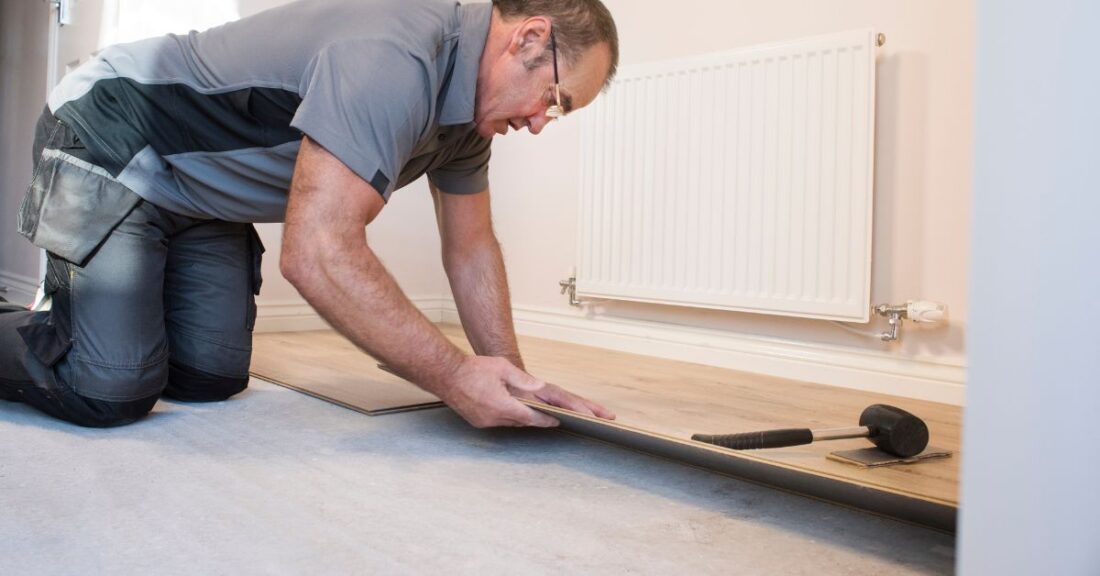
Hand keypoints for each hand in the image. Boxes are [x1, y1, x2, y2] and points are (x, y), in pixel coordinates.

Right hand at [439, 356, 615, 428]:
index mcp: (504, 405)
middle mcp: (496, 418)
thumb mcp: (502, 368)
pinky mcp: (480, 422)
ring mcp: (487, 421)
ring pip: (515, 423)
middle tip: (563, 421)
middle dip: (545, 421)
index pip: (534, 417)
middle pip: (527, 422)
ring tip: (549, 417)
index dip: (549, 420)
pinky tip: (521, 413)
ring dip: (529, 418)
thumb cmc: (473, 369)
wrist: (444, 375)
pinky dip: (513, 417)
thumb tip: (540, 386)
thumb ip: (523, 380)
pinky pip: (502, 422)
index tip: (563, 421)